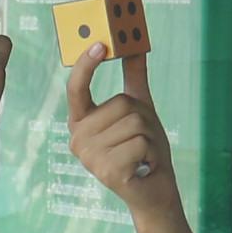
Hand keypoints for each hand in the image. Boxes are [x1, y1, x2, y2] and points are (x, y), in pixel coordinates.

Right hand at [66, 46, 179, 210]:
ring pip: (133, 123)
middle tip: (141, 140)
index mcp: (81, 122)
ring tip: (143, 154)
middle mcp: (78, 138)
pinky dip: (150, 152)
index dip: (86, 65)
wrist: (155, 189)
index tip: (99, 44)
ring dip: (149, 137)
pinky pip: (140, 142)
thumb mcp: (140, 109)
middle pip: (121, 104)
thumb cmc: (145, 149)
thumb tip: (134, 46)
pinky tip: (143, 166)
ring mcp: (89, 156)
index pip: (76, 89)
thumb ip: (133, 77)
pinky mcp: (106, 171)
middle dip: (142, 119)